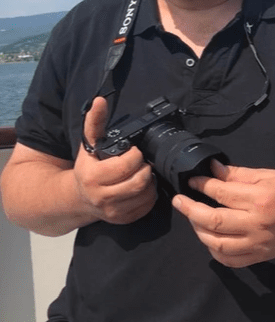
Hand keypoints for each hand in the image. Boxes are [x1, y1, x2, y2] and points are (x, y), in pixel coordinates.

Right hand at [74, 97, 156, 223]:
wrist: (77, 198)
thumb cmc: (88, 167)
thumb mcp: (89, 143)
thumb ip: (95, 121)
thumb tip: (100, 101)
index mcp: (93, 177)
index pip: (127, 164)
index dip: (135, 154)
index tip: (133, 151)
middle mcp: (102, 198)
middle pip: (140, 181)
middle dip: (144, 167)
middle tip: (141, 162)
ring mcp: (113, 212)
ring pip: (146, 194)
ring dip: (149, 181)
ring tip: (141, 173)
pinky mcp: (123, 220)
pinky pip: (147, 206)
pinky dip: (149, 195)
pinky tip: (141, 186)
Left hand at [172, 161, 274, 267]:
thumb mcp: (268, 175)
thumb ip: (239, 174)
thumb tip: (213, 169)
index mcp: (259, 199)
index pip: (221, 193)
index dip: (202, 185)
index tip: (192, 180)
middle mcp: (256, 223)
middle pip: (213, 220)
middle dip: (190, 209)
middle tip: (179, 200)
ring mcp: (256, 244)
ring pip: (216, 243)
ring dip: (198, 230)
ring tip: (192, 218)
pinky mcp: (258, 256)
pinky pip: (229, 259)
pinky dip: (213, 250)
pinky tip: (208, 237)